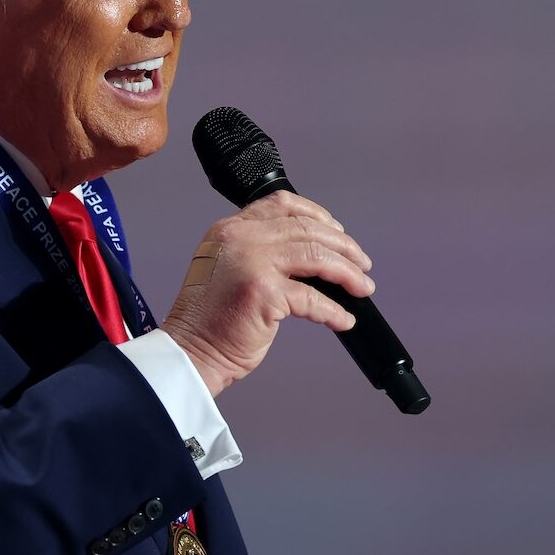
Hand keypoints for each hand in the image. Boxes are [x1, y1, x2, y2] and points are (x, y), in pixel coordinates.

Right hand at [162, 191, 373, 395]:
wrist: (191, 351)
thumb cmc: (210, 319)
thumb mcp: (229, 268)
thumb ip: (261, 251)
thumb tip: (316, 256)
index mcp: (231, 229)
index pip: (282, 204)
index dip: (318, 214)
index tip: (338, 231)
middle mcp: (241, 238)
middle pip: (309, 230)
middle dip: (344, 247)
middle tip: (362, 264)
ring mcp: (253, 263)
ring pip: (318, 257)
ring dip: (348, 274)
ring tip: (362, 287)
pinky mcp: (264, 292)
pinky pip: (314, 299)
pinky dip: (334, 311)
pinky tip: (343, 319)